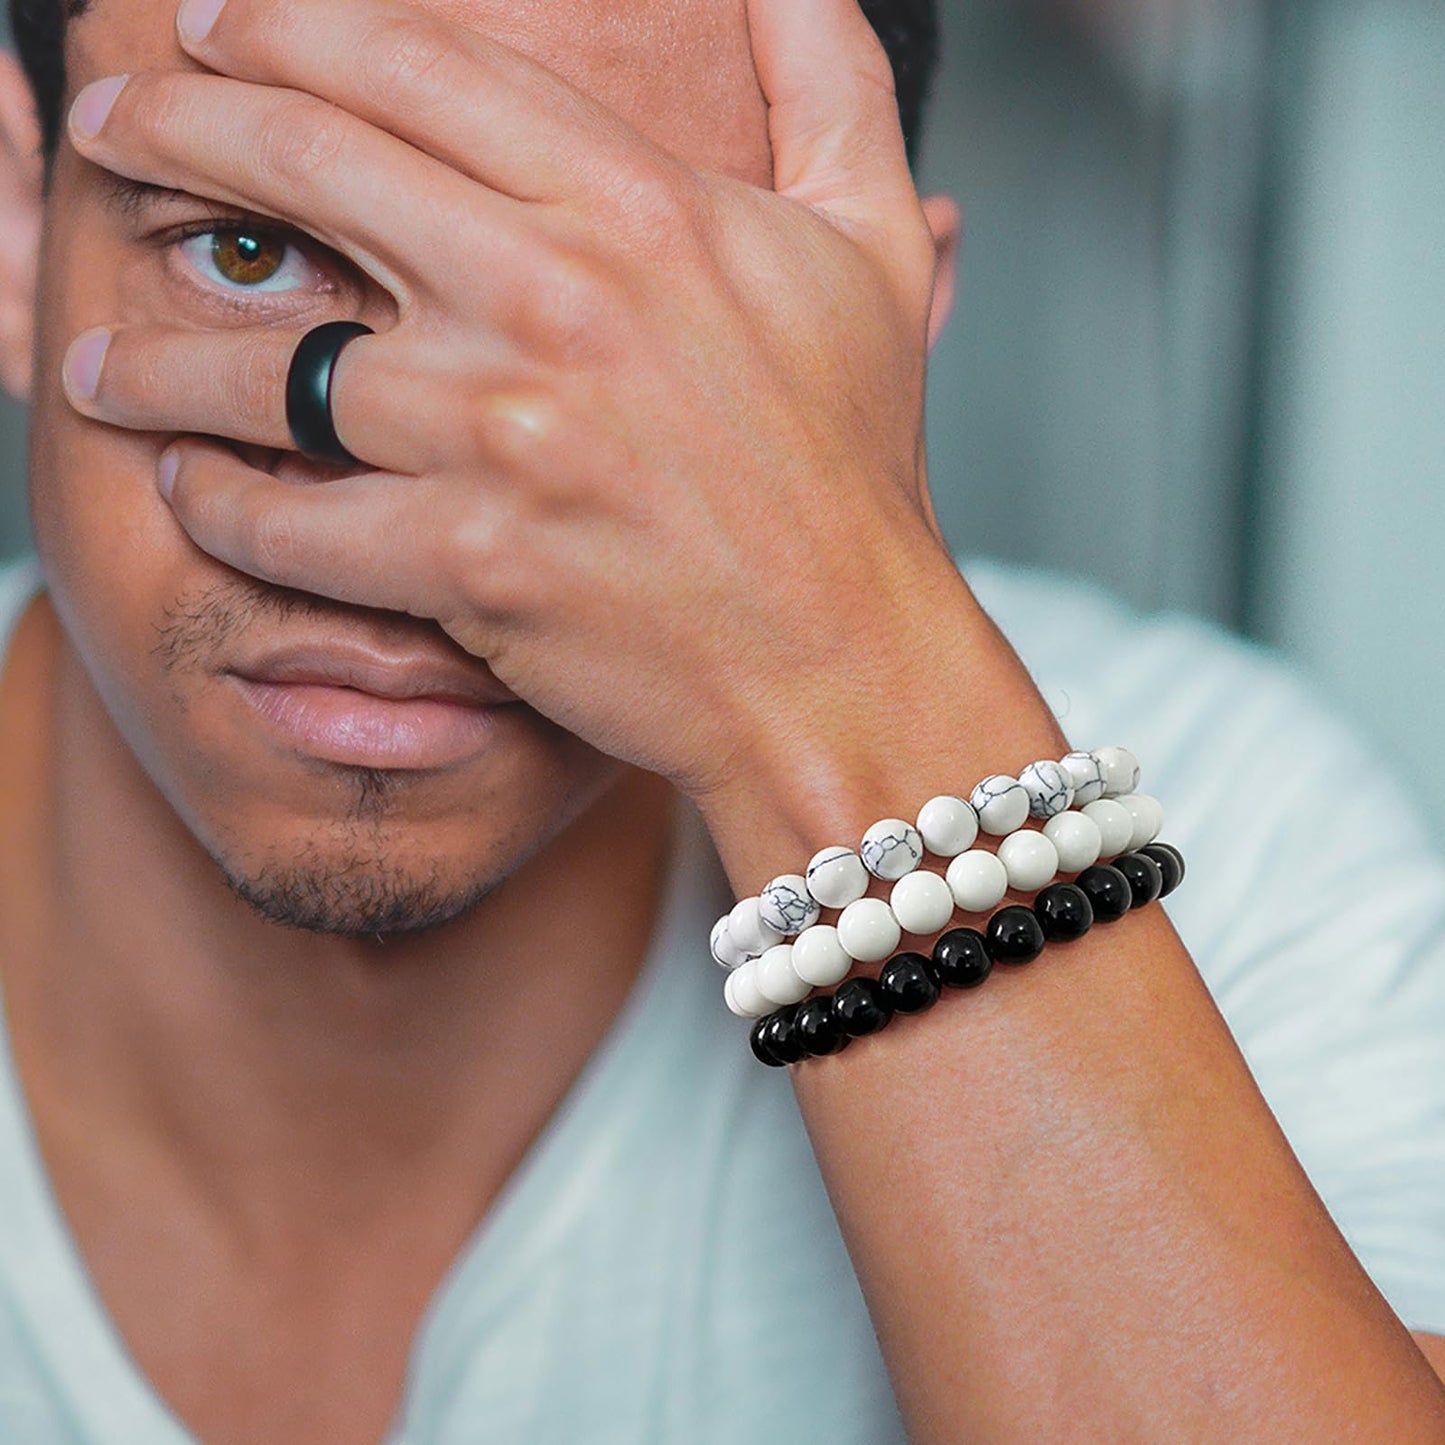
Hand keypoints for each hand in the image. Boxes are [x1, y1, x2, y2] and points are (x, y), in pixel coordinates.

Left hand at [63, 0, 962, 812]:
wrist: (840, 660)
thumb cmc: (851, 468)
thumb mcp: (872, 244)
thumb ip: (828, 75)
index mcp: (635, 203)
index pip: (412, 64)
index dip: (284, 27)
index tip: (210, 30)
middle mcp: (553, 297)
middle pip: (303, 162)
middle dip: (171, 130)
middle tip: (110, 137)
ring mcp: (501, 433)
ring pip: (264, 361)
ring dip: (152, 351)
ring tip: (97, 356)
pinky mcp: (467, 563)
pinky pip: (289, 520)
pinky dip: (221, 503)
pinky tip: (196, 488)